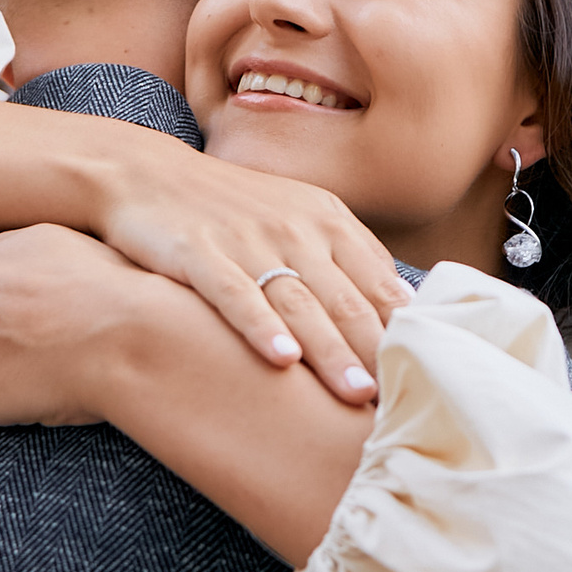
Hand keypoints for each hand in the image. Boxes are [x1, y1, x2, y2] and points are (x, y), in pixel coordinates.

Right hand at [96, 152, 408, 404]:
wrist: (143, 174)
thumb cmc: (229, 209)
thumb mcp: (297, 218)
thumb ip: (346, 260)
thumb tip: (402, 311)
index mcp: (327, 221)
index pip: (378, 283)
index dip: (404, 332)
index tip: (428, 374)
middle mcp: (295, 228)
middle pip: (346, 299)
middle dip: (377, 350)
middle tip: (404, 398)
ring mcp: (247, 240)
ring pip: (299, 302)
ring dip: (330, 350)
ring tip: (357, 392)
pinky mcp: (199, 253)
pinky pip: (235, 295)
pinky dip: (260, 327)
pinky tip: (280, 360)